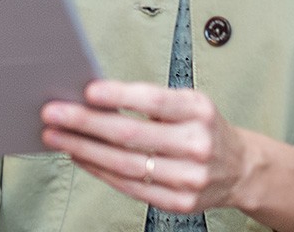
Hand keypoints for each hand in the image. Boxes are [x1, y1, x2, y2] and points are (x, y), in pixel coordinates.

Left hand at [40, 80, 249, 215]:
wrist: (240, 168)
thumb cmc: (203, 128)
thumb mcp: (188, 103)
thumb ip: (149, 99)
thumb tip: (93, 96)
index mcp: (198, 111)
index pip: (153, 100)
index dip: (118, 95)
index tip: (87, 91)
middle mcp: (197, 145)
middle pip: (131, 135)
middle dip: (85, 123)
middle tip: (53, 114)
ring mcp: (190, 178)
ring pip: (124, 164)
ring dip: (83, 149)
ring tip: (57, 137)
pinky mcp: (179, 202)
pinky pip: (130, 186)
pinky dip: (99, 171)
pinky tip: (80, 157)